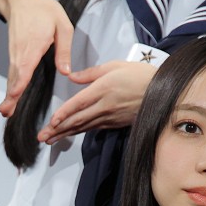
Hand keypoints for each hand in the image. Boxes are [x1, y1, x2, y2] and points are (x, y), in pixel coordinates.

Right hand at [0, 0, 72, 116]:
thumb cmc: (44, 10)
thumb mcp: (62, 25)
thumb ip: (64, 49)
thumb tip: (66, 72)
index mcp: (34, 45)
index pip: (24, 67)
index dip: (19, 82)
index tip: (14, 95)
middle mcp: (20, 52)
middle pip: (14, 77)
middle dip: (10, 95)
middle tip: (5, 112)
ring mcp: (14, 53)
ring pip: (11, 76)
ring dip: (8, 94)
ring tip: (5, 111)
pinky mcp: (13, 54)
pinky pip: (12, 73)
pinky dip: (10, 86)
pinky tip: (11, 98)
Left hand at [37, 61, 155, 143]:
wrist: (163, 91)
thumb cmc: (139, 75)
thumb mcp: (114, 65)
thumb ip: (90, 73)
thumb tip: (71, 76)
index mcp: (103, 89)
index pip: (78, 104)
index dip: (63, 114)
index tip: (51, 122)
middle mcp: (104, 106)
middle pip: (77, 120)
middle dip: (57, 130)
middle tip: (42, 137)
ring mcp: (110, 117)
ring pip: (83, 127)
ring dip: (64, 134)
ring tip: (49, 140)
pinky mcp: (114, 123)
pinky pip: (93, 128)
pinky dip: (78, 132)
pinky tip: (68, 134)